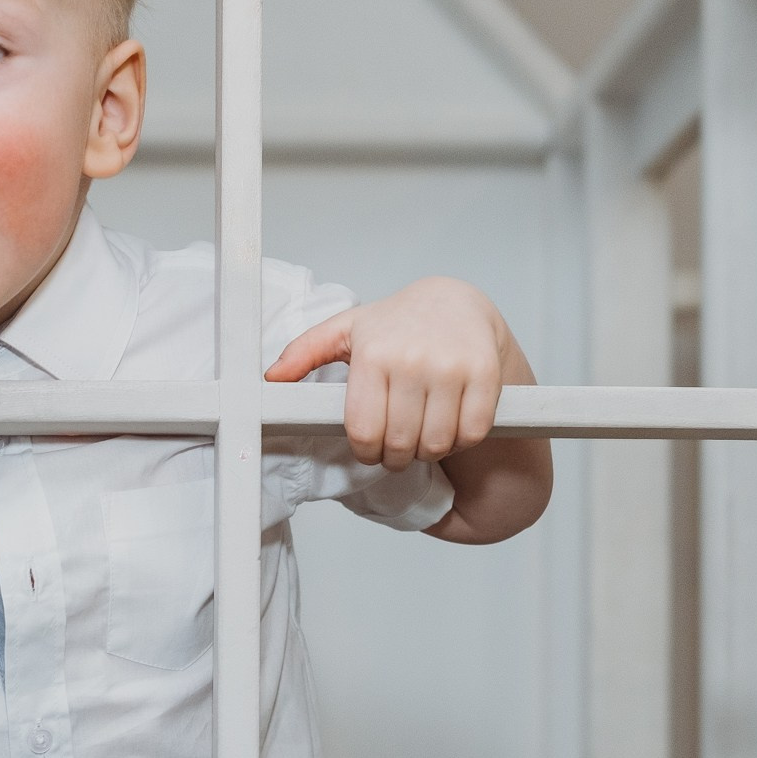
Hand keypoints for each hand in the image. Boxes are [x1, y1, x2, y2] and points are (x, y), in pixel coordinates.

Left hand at [264, 277, 522, 472]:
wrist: (454, 301)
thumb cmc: (394, 323)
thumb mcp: (345, 330)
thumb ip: (303, 353)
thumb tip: (271, 380)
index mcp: (372, 354)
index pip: (364, 432)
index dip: (366, 452)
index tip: (371, 448)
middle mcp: (412, 360)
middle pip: (400, 444)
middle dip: (396, 456)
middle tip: (397, 445)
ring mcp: (452, 367)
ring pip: (437, 444)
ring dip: (428, 451)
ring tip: (422, 434)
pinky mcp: (485, 374)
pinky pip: (472, 433)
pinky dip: (461, 441)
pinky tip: (450, 424)